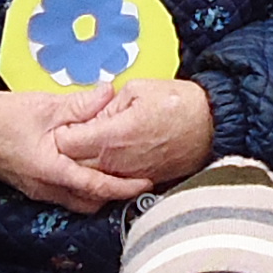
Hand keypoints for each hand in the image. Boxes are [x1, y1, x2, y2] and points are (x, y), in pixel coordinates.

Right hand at [0, 88, 142, 214]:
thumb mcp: (45, 106)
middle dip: (113, 195)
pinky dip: (82, 187)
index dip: (123, 187)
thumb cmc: (2, 118)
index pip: (96, 186)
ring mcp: (39, 190)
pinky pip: (65, 195)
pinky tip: (90, 170)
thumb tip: (109, 93)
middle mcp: (46, 187)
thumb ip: (80, 105)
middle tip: (134, 180)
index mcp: (51, 169)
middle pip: (90, 202)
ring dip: (97, 192)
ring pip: (77, 201)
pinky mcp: (35, 186)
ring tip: (116, 175)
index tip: (144, 183)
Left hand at [58, 77, 213, 192]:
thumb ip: (105, 104)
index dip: (60, 131)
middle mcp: (116, 162)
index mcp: (111, 136)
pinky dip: (104, 172)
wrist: (212, 126)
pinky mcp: (141, 182)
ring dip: (84, 164)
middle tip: (70, 133)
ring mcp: (128, 175)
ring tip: (89, 145)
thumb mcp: (137, 89)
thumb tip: (88, 112)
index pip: (65, 143)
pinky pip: (112, 182)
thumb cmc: (179, 104)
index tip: (64, 121)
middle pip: (73, 166)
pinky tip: (108, 156)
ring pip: (90, 177)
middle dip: (67, 151)